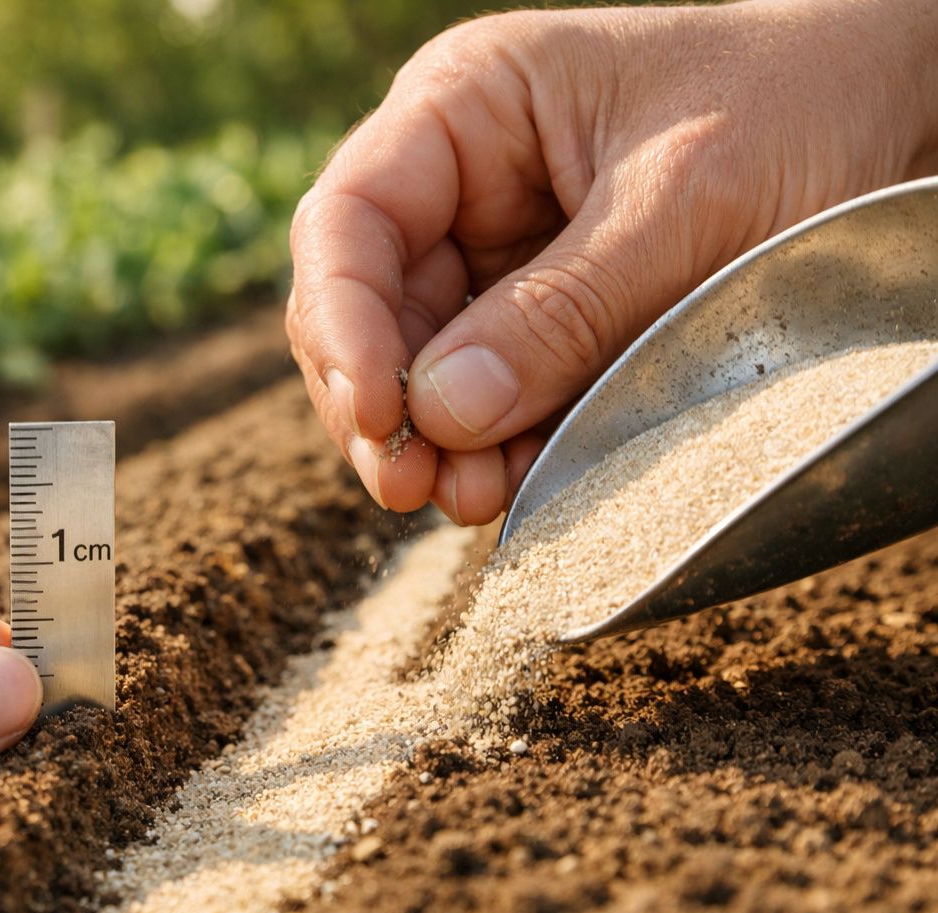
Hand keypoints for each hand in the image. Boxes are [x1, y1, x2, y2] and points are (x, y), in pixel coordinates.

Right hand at [289, 0, 937, 522]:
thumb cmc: (803, 100)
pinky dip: (492, 448)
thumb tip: (441, 413)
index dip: (343, 321)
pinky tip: (509, 486)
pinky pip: (491, 394)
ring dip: (434, 441)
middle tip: (412, 486)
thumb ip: (562, 309)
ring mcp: (500, 253)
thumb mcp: (686, 203)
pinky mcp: (545, 318)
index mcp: (468, 105)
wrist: (905, 102)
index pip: (350, 218)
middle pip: (369, 304)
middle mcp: (464, 181)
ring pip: (421, 363)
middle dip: (384, 402)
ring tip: (468, 499)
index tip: (377, 412)